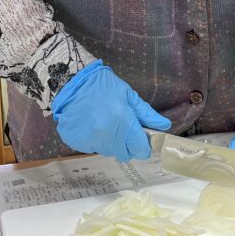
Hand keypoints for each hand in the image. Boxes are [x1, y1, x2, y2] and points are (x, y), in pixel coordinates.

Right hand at [51, 60, 169, 161]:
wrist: (70, 81)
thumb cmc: (102, 85)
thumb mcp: (128, 95)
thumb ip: (146, 114)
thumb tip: (164, 126)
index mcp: (122, 120)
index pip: (139, 148)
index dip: (144, 146)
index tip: (142, 141)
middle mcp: (106, 134)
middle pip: (124, 154)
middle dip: (127, 145)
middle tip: (123, 129)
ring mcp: (89, 139)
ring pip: (108, 152)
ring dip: (111, 142)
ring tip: (105, 123)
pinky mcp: (76, 142)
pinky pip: (92, 148)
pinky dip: (95, 140)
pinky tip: (92, 124)